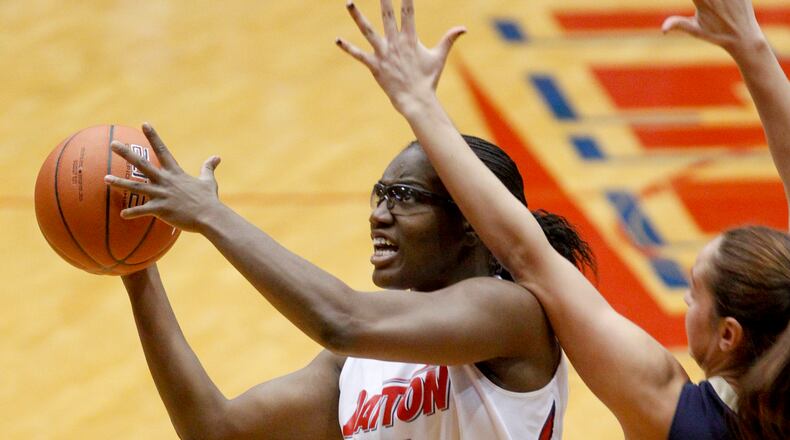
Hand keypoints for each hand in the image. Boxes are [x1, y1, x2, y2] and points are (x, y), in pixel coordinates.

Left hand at [104, 123, 221, 232]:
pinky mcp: (161, 209)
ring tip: (105, 178)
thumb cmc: (209, 199)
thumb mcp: (209, 181)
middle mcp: (166, 181)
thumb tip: (216, 157)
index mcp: (175, 173)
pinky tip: (122, 214)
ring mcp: (162, 195)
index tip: (144, 124)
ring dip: (120, 183)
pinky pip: (142, 211)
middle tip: (113, 144)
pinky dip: (132, 213)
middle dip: (126, 153)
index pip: (162, 150)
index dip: (153, 136)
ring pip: (136, 187)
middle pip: (142, 164)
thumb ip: (208, 168)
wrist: (210, 216)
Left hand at [336, 0, 465, 113]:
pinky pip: (359, 55)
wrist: (416, 100)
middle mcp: (395, 43)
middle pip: (387, 15)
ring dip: (357, 16)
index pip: (408, 11)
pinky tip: (337, 40)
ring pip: (368, 30)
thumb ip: (449, 40)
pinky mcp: (375, 65)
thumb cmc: (428, 79)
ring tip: (348, 2)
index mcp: (410, 38)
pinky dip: (348, 48)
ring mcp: (384, 53)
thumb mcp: (439, 57)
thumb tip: (464, 28)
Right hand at [662, 0, 764, 53]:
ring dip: (717, 0)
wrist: (743, 37)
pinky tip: (724, 3)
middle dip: (706, 0)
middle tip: (705, 3)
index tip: (697, 2)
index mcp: (703, 2)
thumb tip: (663, 30)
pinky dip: (728, 0)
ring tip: (713, 4)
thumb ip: (677, 24)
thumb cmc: (716, 34)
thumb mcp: (695, 30)